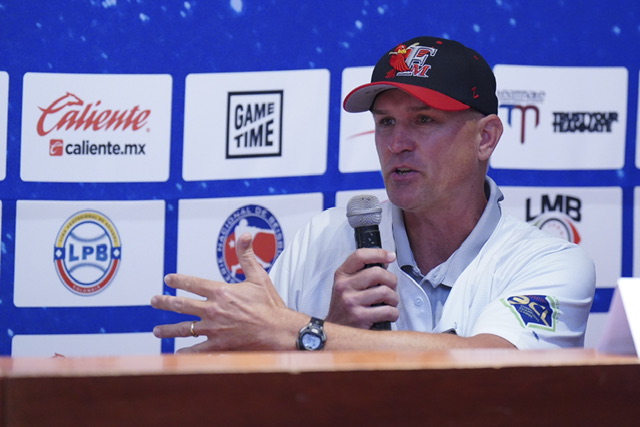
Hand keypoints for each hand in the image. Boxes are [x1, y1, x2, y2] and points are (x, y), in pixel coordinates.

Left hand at [151, 233, 293, 351]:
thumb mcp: (259, 277)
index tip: (169, 279)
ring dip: (168, 329)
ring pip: (184, 329)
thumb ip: (247, 256)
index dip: (178, 280)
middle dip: (165, 302)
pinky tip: (178, 352)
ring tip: (157, 330)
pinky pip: (197, 349)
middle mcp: (213, 310)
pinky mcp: (218, 345)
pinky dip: (186, 351)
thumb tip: (245, 236)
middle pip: (181, 305)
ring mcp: (214, 329)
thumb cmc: (270, 305)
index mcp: (221, 292)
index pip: (193, 284)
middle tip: (155, 301)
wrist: (279, 332)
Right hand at [325, 248, 398, 328]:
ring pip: (385, 291)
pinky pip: (387, 310)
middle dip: (391, 280)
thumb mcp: (346, 285)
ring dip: (393, 298)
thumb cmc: (344, 307)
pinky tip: (388, 314)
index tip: (390, 256)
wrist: (335, 331)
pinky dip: (393, 313)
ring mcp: (351, 301)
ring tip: (389, 302)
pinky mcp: (359, 317)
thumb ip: (361, 273)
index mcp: (342, 275)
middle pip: (377, 273)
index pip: (360, 256)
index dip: (378, 253)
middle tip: (391, 287)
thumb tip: (384, 262)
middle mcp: (344, 286)